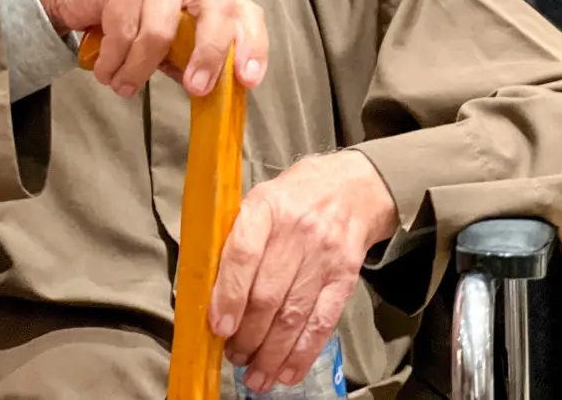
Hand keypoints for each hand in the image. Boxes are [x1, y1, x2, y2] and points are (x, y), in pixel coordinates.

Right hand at [27, 0, 267, 97]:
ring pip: (161, 33)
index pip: (245, 12)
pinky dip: (114, 62)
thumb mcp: (162, 36)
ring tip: (121, 84)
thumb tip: (208, 90)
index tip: (247, 80)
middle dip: (209, 55)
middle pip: (216, 13)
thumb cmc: (123, 12)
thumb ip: (185, 56)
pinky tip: (107, 69)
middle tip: (196, 88)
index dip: (253, 46)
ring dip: (138, 70)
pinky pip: (125, 32)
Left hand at [208, 151, 397, 392]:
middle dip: (247, 335)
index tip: (218, 328)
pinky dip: (302, 353)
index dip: (228, 295)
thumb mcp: (260, 199)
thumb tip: (207, 291)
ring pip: (293, 315)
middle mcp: (296, 231)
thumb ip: (236, 238)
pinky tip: (287, 372)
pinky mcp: (345, 277)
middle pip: (268, 294)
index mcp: (266, 206)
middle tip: (234, 355)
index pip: (243, 253)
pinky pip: (322, 322)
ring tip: (255, 374)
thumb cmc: (294, 196)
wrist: (353, 187)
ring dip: (271, 353)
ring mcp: (324, 255)